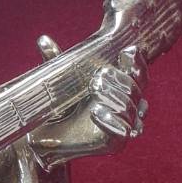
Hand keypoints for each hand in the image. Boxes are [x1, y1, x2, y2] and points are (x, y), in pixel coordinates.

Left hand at [27, 39, 148, 169]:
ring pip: (132, 109)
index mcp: (120, 87)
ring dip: (117, 98)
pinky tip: (96, 111)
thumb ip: (56, 62)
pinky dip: (111, 120)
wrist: (48, 137)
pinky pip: (122, 131)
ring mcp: (124, 125)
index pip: (138, 73)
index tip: (127, 51)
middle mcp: (127, 106)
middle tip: (100, 75)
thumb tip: (43, 40)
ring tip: (96, 88)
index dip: (136, 62)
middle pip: (136, 90)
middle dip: (121, 81)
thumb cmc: (59, 107)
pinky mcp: (116, 142)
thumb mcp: (59, 82)